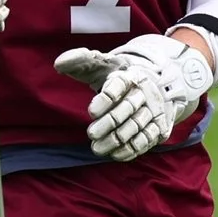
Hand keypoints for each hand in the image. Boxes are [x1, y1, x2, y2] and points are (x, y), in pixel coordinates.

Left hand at [54, 35, 213, 161]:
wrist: (154, 86)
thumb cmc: (118, 78)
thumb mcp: (100, 66)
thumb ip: (79, 62)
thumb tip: (58, 63)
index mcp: (129, 75)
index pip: (118, 86)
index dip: (105, 99)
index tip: (91, 112)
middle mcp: (145, 92)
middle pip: (128, 109)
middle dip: (109, 123)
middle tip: (91, 134)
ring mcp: (154, 110)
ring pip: (136, 126)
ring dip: (117, 140)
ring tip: (96, 148)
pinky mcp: (159, 127)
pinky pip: (146, 140)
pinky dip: (131, 149)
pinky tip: (115, 154)